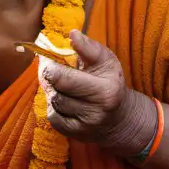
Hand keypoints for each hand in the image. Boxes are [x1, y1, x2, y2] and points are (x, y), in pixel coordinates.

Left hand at [38, 30, 154, 151]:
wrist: (120, 119)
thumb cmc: (110, 83)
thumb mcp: (106, 61)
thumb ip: (88, 47)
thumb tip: (72, 34)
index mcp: (104, 90)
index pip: (63, 77)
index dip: (50, 66)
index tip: (48, 58)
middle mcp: (95, 110)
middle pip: (56, 90)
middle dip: (50, 78)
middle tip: (51, 70)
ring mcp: (84, 125)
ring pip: (54, 103)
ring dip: (54, 92)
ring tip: (63, 86)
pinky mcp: (75, 134)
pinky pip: (53, 117)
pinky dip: (55, 107)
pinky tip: (65, 102)